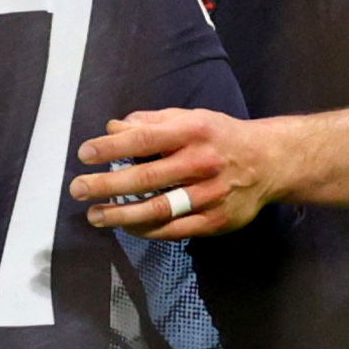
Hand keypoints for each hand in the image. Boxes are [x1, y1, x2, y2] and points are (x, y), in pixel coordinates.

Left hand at [67, 108, 291, 238]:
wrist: (271, 162)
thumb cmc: (220, 136)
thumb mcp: (190, 118)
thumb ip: (151, 122)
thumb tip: (111, 128)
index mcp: (193, 132)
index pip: (145, 139)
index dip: (112, 147)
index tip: (84, 154)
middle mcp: (202, 163)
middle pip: (147, 177)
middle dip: (107, 185)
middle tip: (78, 189)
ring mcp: (210, 194)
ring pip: (159, 208)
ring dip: (122, 215)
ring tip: (95, 215)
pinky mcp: (216, 220)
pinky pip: (175, 229)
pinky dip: (148, 230)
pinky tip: (127, 227)